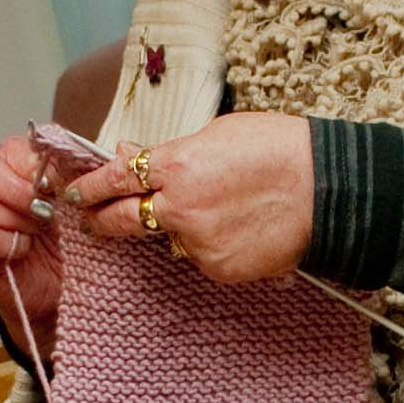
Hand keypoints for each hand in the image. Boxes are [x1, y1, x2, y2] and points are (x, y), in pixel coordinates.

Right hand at [0, 133, 68, 345]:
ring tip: (35, 233)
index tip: (54, 186)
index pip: (8, 149)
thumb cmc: (68, 245)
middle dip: (17, 191)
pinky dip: (9, 244)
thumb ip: (77, 175)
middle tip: (43, 211)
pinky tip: (24, 250)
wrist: (62, 292)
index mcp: (12, 169)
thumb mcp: (78, 205)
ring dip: (14, 218)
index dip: (32, 166)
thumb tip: (87, 153)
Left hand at [61, 113, 312, 282]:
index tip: (74, 192)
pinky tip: (238, 227)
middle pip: (121, 220)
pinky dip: (208, 245)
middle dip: (100, 221)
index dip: (89, 186)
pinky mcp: (219, 269)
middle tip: (90, 221)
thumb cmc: (279, 150)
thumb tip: (133, 154)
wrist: (329, 190)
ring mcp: (198, 243)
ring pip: (168, 239)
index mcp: (176, 164)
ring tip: (219, 208)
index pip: (114, 178)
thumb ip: (170, 151)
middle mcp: (179, 208)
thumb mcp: (217, 134)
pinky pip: (200, 257)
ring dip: (176, 228)